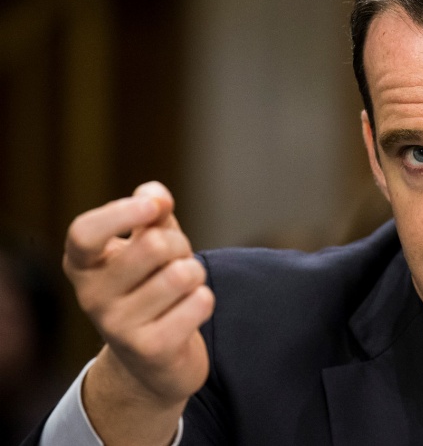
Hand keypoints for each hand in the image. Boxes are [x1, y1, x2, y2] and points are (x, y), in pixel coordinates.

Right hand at [63, 181, 213, 442]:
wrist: (154, 361)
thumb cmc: (151, 285)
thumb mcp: (148, 244)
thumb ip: (152, 214)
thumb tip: (156, 195)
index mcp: (83, 265)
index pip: (85, 233)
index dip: (121, 212)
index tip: (155, 206)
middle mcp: (90, 297)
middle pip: (154, 246)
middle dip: (179, 245)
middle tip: (177, 259)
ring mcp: (117, 327)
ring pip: (181, 275)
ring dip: (195, 273)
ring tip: (183, 287)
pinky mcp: (151, 350)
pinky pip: (199, 302)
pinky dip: (205, 299)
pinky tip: (189, 311)